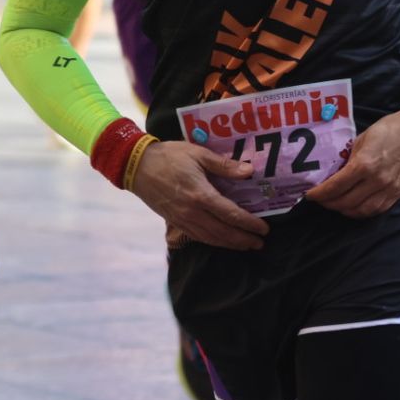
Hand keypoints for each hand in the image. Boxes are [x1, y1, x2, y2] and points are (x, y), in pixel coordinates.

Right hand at [130, 141, 269, 250]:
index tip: (264, 229)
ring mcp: (182, 220)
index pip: (231, 215)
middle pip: (223, 232)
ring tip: (246, 246)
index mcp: (201, 195)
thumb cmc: (169, 156)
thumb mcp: (198, 154)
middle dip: (243, 240)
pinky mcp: (174, 222)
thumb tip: (249, 171)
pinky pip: (198, 237)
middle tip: (260, 243)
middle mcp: (192, 212)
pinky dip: (213, 242)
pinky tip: (221, 242)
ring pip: (211, 238)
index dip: (249, 224)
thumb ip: (224, 165)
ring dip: (230, 244)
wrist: (136, 166)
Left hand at [304, 108, 399, 218]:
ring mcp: (389, 189)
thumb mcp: (363, 138)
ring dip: (344, 210)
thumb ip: (350, 158)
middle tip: (320, 200)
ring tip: (335, 204)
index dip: (320, 194)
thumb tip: (337, 172)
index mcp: (364, 164)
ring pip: (361, 211)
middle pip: (346, 202)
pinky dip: (362, 212)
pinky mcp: (398, 194)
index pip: (336, 187)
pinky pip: (376, 210)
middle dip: (329, 203)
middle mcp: (376, 181)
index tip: (310, 195)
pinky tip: (354, 207)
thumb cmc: (391, 129)